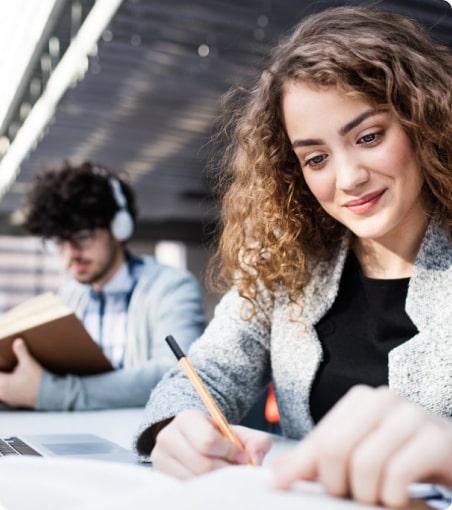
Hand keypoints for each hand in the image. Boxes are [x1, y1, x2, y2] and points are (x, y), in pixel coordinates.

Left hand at [0, 338, 42, 407]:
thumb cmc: (37, 381)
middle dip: (2, 374)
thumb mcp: (29, 363)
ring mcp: (8, 399)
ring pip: (0, 390)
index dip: (0, 365)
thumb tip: (17, 341)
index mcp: (2, 383)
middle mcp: (2, 392)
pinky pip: (6, 395)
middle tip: (5, 368)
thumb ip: (21, 351)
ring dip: (3, 381)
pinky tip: (15, 384)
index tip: (2, 362)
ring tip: (9, 376)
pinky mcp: (14, 402)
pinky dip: (7, 389)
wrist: (48, 395)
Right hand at [151, 408, 271, 478]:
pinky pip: (188, 488)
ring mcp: (161, 459)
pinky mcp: (162, 477)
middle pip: (202, 464)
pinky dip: (205, 488)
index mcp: (186, 419)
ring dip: (217, 481)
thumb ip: (254, 440)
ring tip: (226, 473)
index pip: (208, 441)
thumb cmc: (215, 435)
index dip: (230, 452)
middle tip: (237, 470)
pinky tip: (213, 480)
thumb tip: (255, 460)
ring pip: (195, 480)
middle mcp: (168, 438)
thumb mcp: (235, 431)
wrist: (190, 439)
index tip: (242, 456)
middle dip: (226, 470)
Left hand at [272, 386, 451, 507]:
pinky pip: (397, 476)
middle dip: (337, 485)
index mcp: (359, 400)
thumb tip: (276, 476)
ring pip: (364, 465)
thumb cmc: (404, 459)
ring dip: (367, 495)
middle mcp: (383, 399)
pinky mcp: (436, 438)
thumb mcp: (358, 456)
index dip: (302, 469)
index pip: (318, 439)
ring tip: (379, 498)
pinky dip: (393, 498)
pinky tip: (400, 498)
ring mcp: (411, 415)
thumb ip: (318, 462)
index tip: (281, 487)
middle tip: (352, 497)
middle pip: (334, 449)